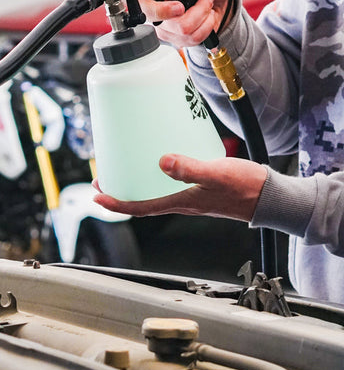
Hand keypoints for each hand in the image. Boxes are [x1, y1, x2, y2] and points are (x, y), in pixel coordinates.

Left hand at [93, 154, 267, 222]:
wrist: (272, 197)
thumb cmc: (247, 187)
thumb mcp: (217, 173)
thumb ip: (190, 168)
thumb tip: (161, 162)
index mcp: (182, 202)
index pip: (141, 208)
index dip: (116, 204)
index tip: (97, 197)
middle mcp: (183, 203)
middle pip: (143, 202)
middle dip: (120, 193)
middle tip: (102, 181)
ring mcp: (192, 197)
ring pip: (156, 194)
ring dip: (136, 185)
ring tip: (124, 170)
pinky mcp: (201, 189)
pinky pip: (171, 185)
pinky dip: (158, 177)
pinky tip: (162, 161)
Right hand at [128, 0, 232, 47]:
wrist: (223, 2)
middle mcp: (154, 2)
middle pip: (148, 14)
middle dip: (170, 10)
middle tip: (183, 4)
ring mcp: (162, 23)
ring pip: (176, 27)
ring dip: (200, 14)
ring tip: (205, 2)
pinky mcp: (174, 36)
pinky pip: (188, 37)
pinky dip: (204, 25)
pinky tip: (205, 16)